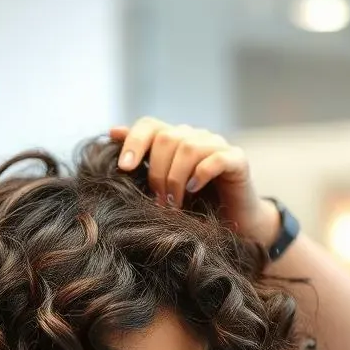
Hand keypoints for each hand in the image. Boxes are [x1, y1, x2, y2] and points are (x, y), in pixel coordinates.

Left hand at [110, 119, 273, 243]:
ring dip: (176, 179)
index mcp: (173, 140)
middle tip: (156, 200)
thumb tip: (112, 132)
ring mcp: (217, 145)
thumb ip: (140, 161)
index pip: (149, 125)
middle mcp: (195, 137)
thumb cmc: (189, 206)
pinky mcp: (237, 160)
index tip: (124, 168)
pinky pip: (216, 159)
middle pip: (167, 138)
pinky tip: (193, 190)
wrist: (230, 223)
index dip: (134, 142)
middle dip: (156, 172)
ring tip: (173, 204)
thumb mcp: (158, 185)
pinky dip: (201, 175)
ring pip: (189, 148)